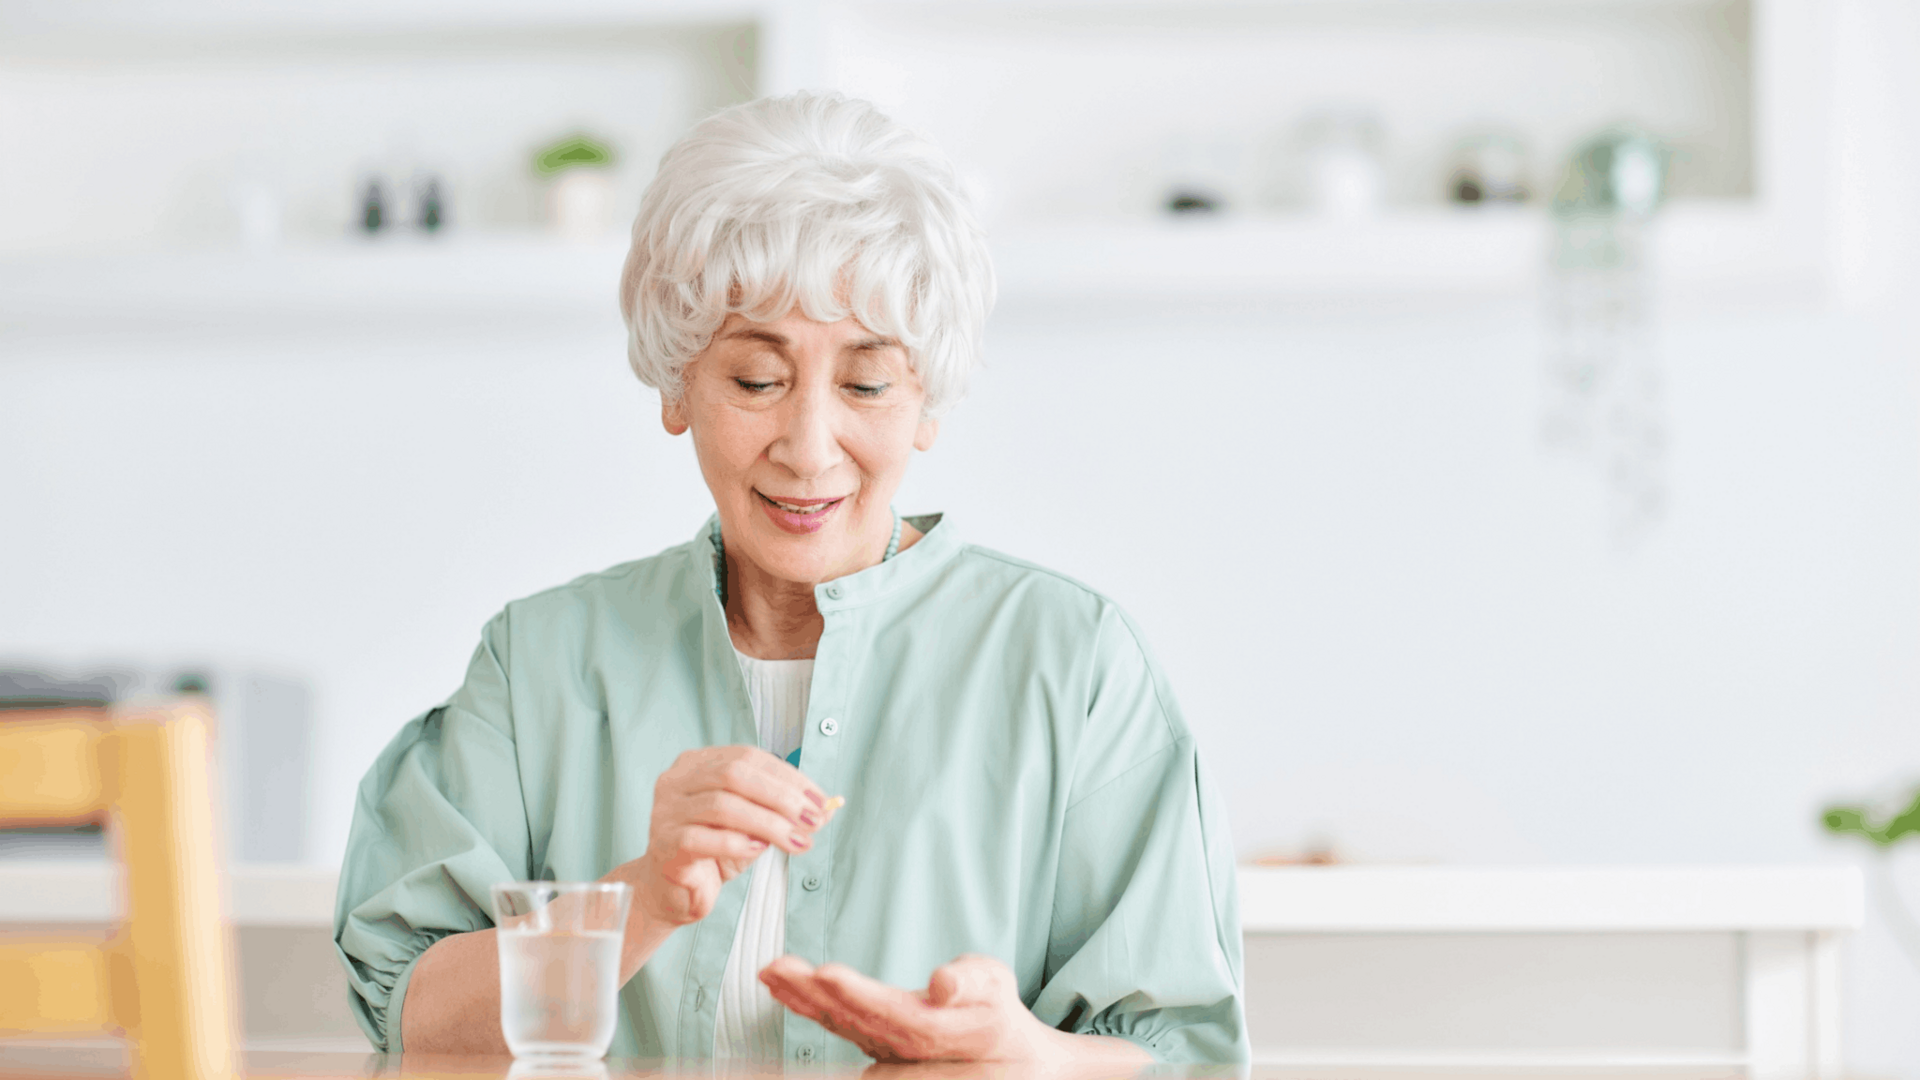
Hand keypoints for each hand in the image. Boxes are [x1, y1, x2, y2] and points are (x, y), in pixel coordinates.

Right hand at [620, 746, 834, 926]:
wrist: (674, 892)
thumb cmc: (714, 851)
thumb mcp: (755, 826)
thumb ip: (785, 812)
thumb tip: (829, 807)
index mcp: (697, 763)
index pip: (748, 757)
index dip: (788, 777)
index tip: (820, 800)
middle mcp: (676, 781)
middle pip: (734, 774)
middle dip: (781, 797)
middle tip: (812, 820)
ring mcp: (665, 812)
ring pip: (722, 805)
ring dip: (768, 823)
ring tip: (797, 841)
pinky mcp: (664, 845)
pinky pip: (701, 838)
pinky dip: (736, 842)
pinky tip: (758, 850)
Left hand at [760, 954, 1144, 1064]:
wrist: (1001, 1059)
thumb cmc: (996, 1012)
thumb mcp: (995, 984)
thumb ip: (969, 981)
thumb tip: (941, 981)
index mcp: (930, 1029)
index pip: (887, 1011)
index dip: (855, 993)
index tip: (825, 972)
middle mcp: (899, 1044)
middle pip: (848, 1018)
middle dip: (809, 992)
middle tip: (776, 966)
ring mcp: (881, 1046)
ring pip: (834, 1022)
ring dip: (799, 998)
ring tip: (770, 971)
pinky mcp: (870, 1041)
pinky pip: (832, 1023)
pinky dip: (804, 1005)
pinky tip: (780, 986)